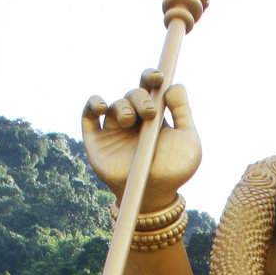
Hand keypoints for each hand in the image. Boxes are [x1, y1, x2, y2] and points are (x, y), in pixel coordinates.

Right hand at [81, 70, 202, 212]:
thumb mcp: (187, 141)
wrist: (155, 197)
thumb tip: (173, 85)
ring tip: (130, 121)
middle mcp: (133, 119)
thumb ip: (183, 112)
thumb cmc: (175, 171)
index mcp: (154, 114)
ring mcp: (114, 129)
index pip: (149, 87)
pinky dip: (92, 105)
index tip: (158, 78)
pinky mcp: (96, 140)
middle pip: (132, 94)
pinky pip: (88, 116)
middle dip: (140, 98)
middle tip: (149, 113)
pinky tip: (101, 106)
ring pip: (113, 105)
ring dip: (122, 107)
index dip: (151, 77)